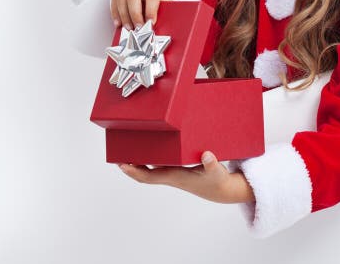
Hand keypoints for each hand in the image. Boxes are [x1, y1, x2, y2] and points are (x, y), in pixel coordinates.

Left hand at [117, 151, 254, 203]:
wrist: (222, 190)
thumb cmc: (217, 181)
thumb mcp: (217, 172)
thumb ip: (212, 164)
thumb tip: (207, 155)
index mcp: (175, 176)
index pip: (149, 176)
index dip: (134, 172)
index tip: (122, 165)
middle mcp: (170, 175)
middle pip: (144, 173)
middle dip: (130, 166)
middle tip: (117, 154)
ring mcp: (172, 173)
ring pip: (149, 170)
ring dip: (137, 162)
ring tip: (126, 149)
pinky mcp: (177, 169)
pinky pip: (157, 166)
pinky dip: (148, 159)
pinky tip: (146, 149)